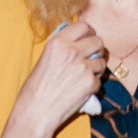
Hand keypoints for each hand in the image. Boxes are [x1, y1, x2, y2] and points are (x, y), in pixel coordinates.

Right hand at [13, 19, 108, 137]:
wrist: (35, 112)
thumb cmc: (36, 88)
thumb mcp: (45, 58)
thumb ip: (63, 47)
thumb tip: (80, 40)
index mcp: (58, 42)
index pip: (84, 25)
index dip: (88, 33)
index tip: (87, 40)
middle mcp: (71, 51)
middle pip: (98, 41)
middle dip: (96, 49)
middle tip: (90, 58)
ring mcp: (82, 66)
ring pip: (102, 61)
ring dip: (96, 68)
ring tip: (82, 77)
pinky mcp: (90, 82)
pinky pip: (99, 79)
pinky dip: (93, 85)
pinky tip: (80, 91)